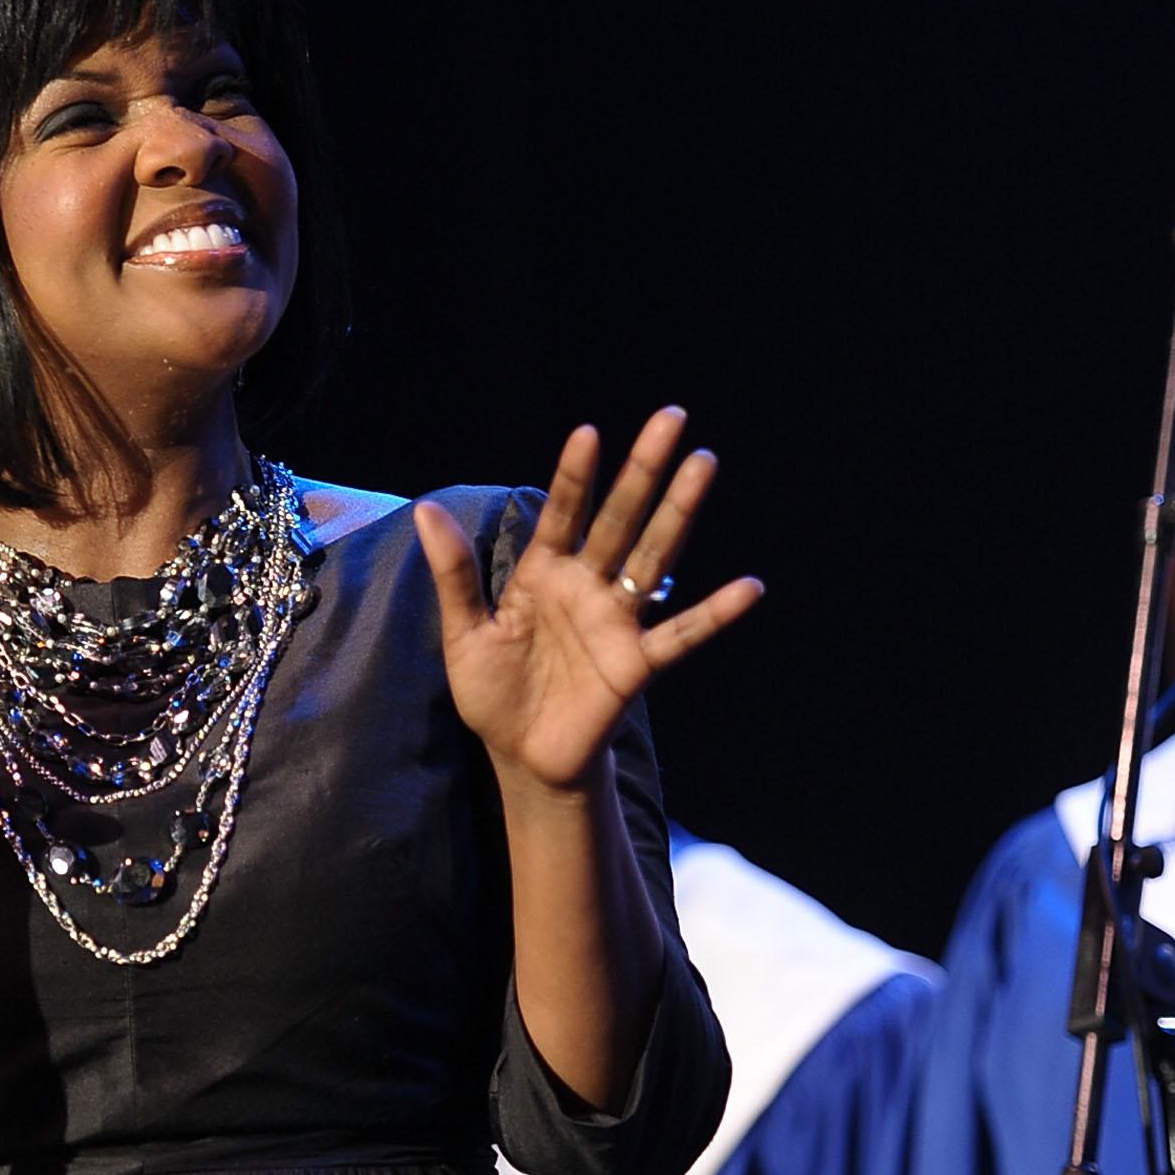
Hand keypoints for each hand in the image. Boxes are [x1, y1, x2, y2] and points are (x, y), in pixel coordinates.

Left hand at [413, 408, 762, 797]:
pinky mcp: (636, 664)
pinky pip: (680, 635)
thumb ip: (455, 573)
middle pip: (620, 518)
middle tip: (672, 417)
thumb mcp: (464, 632)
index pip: (564, 513)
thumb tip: (426, 508)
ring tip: (703, 464)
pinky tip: (748, 588)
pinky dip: (714, 613)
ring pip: (653, 558)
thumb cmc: (493, 693)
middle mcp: (587, 587)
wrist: (520, 757)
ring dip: (679, 513)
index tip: (589, 432)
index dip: (576, 475)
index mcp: (544, 574)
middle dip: (644, 470)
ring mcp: (616, 622)